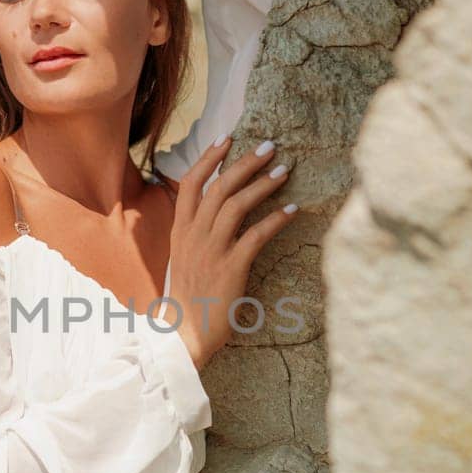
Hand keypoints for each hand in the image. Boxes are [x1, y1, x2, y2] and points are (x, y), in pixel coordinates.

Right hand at [158, 136, 297, 368]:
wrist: (184, 333)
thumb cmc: (189, 297)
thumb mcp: (183, 258)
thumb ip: (195, 233)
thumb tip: (213, 211)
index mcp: (180, 231)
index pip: (190, 184)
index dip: (208, 158)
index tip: (227, 138)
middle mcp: (193, 236)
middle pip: (218, 187)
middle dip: (244, 163)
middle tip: (269, 146)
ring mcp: (211, 251)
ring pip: (236, 205)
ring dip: (262, 185)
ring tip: (284, 171)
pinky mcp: (230, 269)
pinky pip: (255, 236)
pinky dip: (274, 220)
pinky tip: (291, 211)